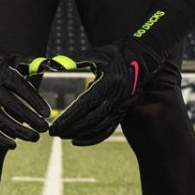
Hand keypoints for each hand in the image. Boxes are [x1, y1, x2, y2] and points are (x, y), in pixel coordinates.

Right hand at [0, 47, 50, 148]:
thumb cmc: (2, 66)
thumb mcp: (16, 59)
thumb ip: (35, 64)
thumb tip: (57, 66)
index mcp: (2, 73)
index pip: (20, 87)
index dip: (34, 101)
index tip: (48, 113)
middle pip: (10, 104)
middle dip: (29, 118)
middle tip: (45, 128)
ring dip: (17, 130)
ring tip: (35, 137)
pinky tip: (14, 144)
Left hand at [47, 38, 162, 145]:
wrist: (141, 58)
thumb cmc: (115, 53)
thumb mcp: (95, 53)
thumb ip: (74, 59)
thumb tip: (52, 63)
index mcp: (110, 82)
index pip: (86, 104)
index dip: (69, 116)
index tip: (54, 124)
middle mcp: (117, 97)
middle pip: (92, 119)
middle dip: (71, 127)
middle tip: (53, 132)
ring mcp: (121, 106)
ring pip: (100, 127)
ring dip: (80, 133)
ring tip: (62, 135)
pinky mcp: (122, 112)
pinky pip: (107, 129)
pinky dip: (93, 138)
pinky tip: (77, 141)